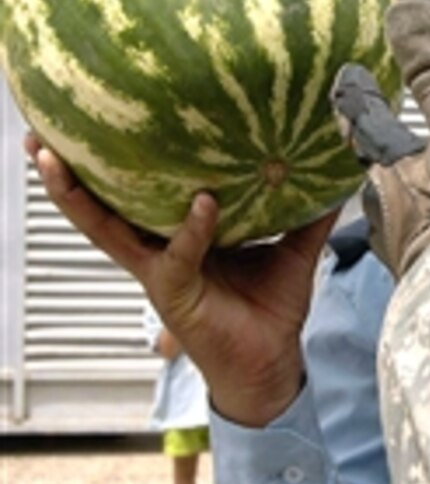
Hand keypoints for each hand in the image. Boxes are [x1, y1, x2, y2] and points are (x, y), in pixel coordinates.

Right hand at [25, 134, 336, 425]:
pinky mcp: (174, 295)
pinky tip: (203, 203)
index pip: (137, 193)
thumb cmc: (272, 308)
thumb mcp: (292, 250)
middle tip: (42, 136)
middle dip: (69, 174)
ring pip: (107, 230)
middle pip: (101, 207)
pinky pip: (176, 257)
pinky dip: (191, 230)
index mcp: (178, 236)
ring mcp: (160, 273)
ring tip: (55, 160)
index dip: (114, 163)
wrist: (274, 362)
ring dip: (79, 198)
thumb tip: (333, 172)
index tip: (99, 121)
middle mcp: (159, 251)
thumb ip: (307, 213)